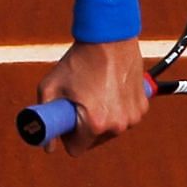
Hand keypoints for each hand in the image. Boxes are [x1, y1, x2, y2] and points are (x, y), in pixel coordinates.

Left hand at [33, 38, 148, 156]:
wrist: (109, 38)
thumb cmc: (77, 61)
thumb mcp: (50, 87)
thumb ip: (44, 117)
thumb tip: (48, 147)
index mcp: (95, 124)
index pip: (75, 149)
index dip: (65, 136)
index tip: (64, 118)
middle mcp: (118, 125)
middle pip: (93, 141)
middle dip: (83, 126)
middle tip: (78, 100)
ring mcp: (133, 116)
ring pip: (110, 130)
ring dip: (101, 118)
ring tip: (94, 91)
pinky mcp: (142, 106)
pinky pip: (124, 117)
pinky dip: (116, 108)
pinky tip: (109, 88)